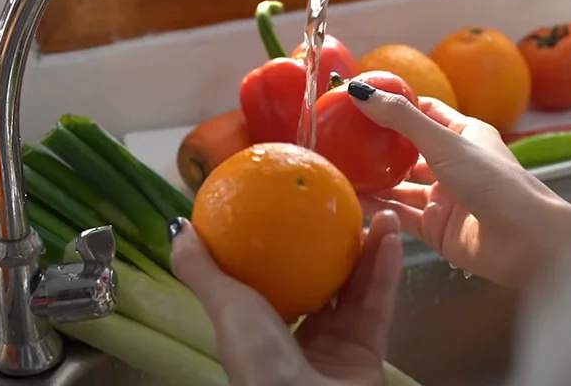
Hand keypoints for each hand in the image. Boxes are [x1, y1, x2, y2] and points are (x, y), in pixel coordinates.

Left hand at [170, 211, 403, 385]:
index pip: (275, 285)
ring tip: (380, 214)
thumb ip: (202, 270)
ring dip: (369, 251)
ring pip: (357, 291)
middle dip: (335, 247)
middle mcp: (301, 340)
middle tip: (343, 210)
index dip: (285, 251)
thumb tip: (179, 228)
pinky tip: (391, 237)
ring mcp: (337, 348)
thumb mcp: (224, 307)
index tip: (293, 215)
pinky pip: (379, 306)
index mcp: (262, 332)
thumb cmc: (259, 359)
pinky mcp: (369, 354)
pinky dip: (386, 272)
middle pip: (324, 284)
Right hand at [350, 85, 570, 286]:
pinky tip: (353, 198)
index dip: (395, 104)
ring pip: (401, 185)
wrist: (525, 242)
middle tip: (340, 137)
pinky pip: (400, 214)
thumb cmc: (493, 181)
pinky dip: (379, 207)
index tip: (361, 99)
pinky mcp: (436, 228)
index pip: (424, 112)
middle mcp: (453, 164)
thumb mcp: (445, 142)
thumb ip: (401, 119)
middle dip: (377, 145)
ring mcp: (444, 198)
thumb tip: (360, 91)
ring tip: (339, 168)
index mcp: (464, 135)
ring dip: (374, 178)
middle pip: (408, 150)